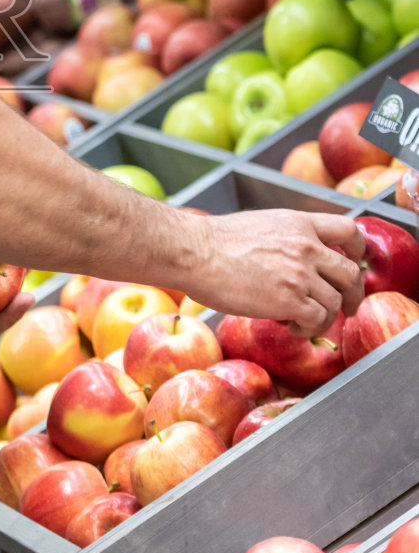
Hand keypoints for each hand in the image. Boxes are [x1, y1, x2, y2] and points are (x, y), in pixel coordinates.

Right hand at [190, 210, 363, 337]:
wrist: (194, 252)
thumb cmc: (214, 242)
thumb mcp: (261, 225)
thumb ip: (286, 237)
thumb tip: (294, 258)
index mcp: (299, 223)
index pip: (349, 230)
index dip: (357, 251)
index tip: (353, 264)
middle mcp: (307, 246)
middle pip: (350, 273)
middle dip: (352, 294)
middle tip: (345, 306)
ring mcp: (300, 274)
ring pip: (335, 302)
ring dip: (324, 317)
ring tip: (303, 321)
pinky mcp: (290, 300)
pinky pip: (317, 320)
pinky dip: (309, 328)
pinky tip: (290, 326)